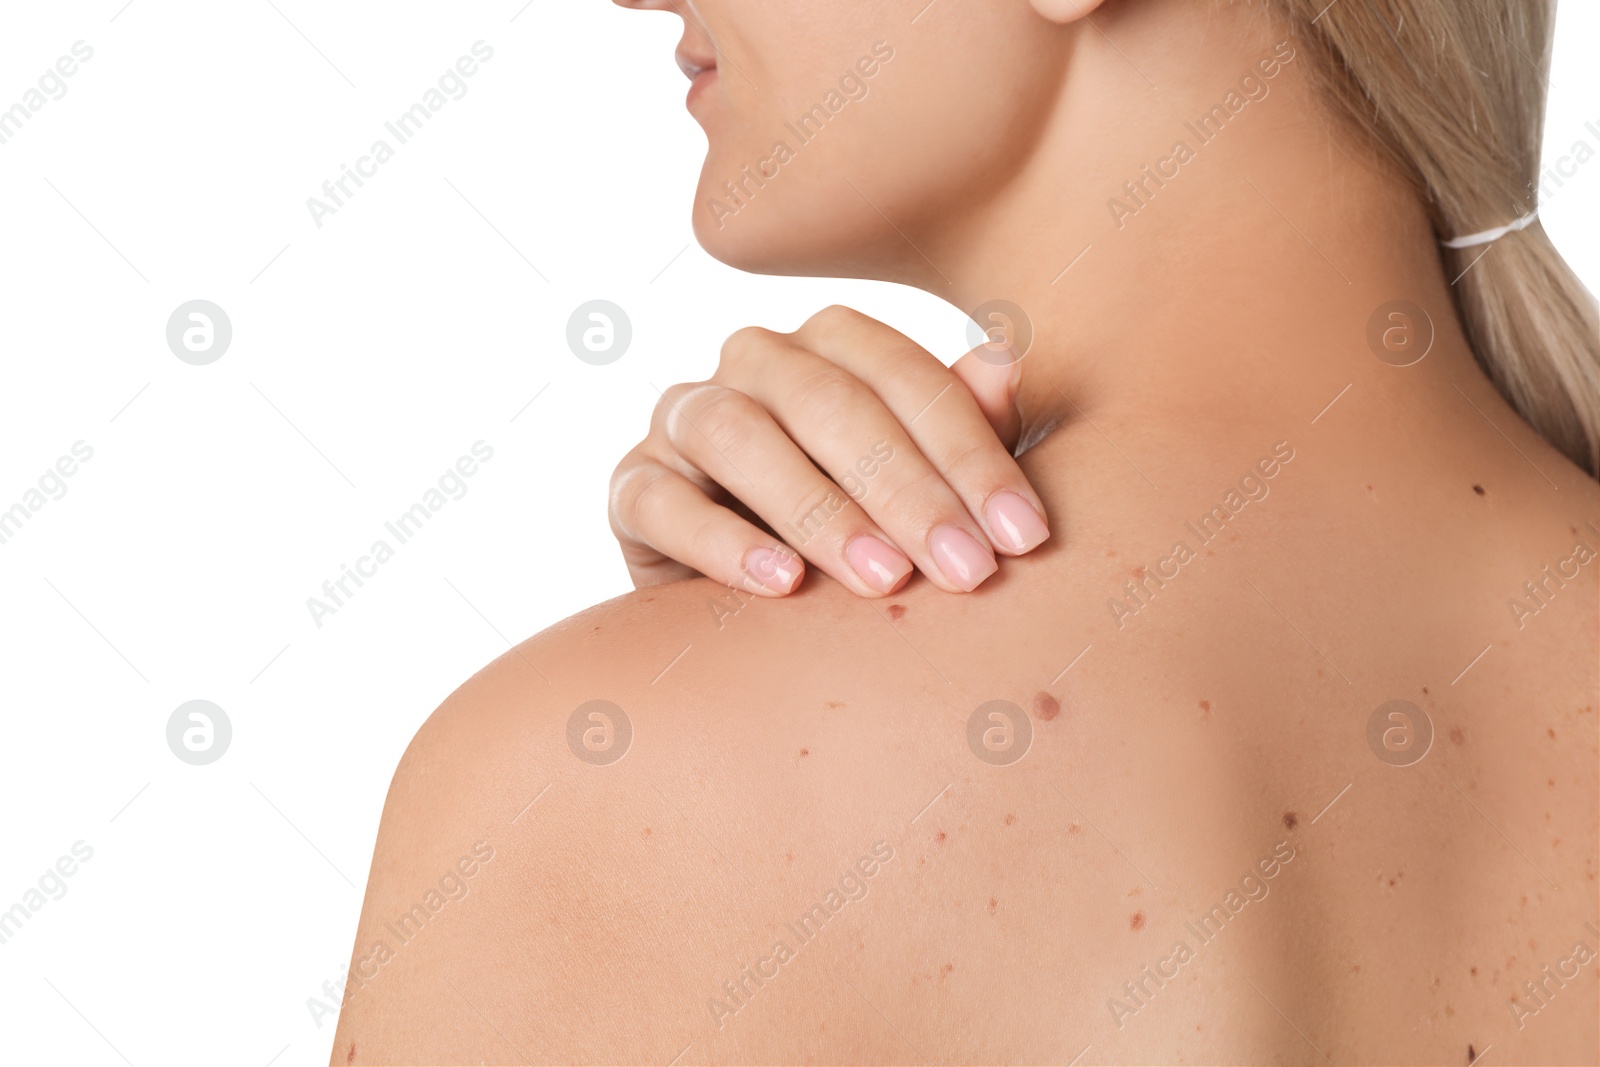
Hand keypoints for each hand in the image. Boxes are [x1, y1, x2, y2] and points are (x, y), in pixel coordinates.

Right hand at [608, 305, 1049, 597]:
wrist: (746, 610)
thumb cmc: (863, 532)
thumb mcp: (926, 487)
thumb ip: (966, 428)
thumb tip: (1006, 358)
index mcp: (833, 345)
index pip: (905, 377)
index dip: (971, 455)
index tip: (1023, 538)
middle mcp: (754, 363)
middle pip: (828, 401)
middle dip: (905, 488)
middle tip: (964, 570)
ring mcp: (683, 418)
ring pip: (737, 433)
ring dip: (817, 508)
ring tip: (881, 581)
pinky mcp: (633, 486)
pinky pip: (661, 498)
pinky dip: (720, 540)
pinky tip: (781, 586)